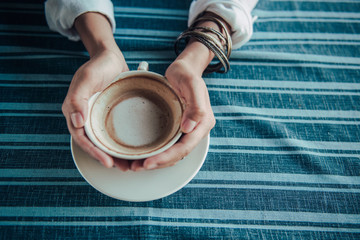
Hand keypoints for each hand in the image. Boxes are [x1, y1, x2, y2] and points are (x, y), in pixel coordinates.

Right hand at [62, 12, 129, 170]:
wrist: (110, 57)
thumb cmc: (97, 66)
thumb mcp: (87, 79)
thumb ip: (78, 99)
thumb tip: (77, 122)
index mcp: (76, 111)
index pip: (83, 138)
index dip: (94, 152)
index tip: (108, 162)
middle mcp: (87, 117)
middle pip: (95, 144)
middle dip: (108, 158)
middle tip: (124, 168)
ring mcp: (99, 116)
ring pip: (106, 141)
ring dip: (116, 154)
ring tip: (130, 164)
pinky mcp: (110, 114)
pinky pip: (115, 132)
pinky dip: (122, 142)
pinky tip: (134, 148)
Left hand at [130, 42, 215, 170]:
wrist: (185, 69)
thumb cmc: (187, 74)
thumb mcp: (191, 84)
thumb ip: (196, 106)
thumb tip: (188, 128)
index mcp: (202, 123)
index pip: (185, 147)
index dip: (167, 157)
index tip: (149, 162)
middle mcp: (196, 130)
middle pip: (178, 154)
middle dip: (159, 163)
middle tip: (137, 167)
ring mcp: (187, 130)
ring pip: (172, 152)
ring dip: (156, 160)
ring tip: (136, 165)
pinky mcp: (178, 127)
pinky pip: (168, 144)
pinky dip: (156, 151)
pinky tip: (143, 153)